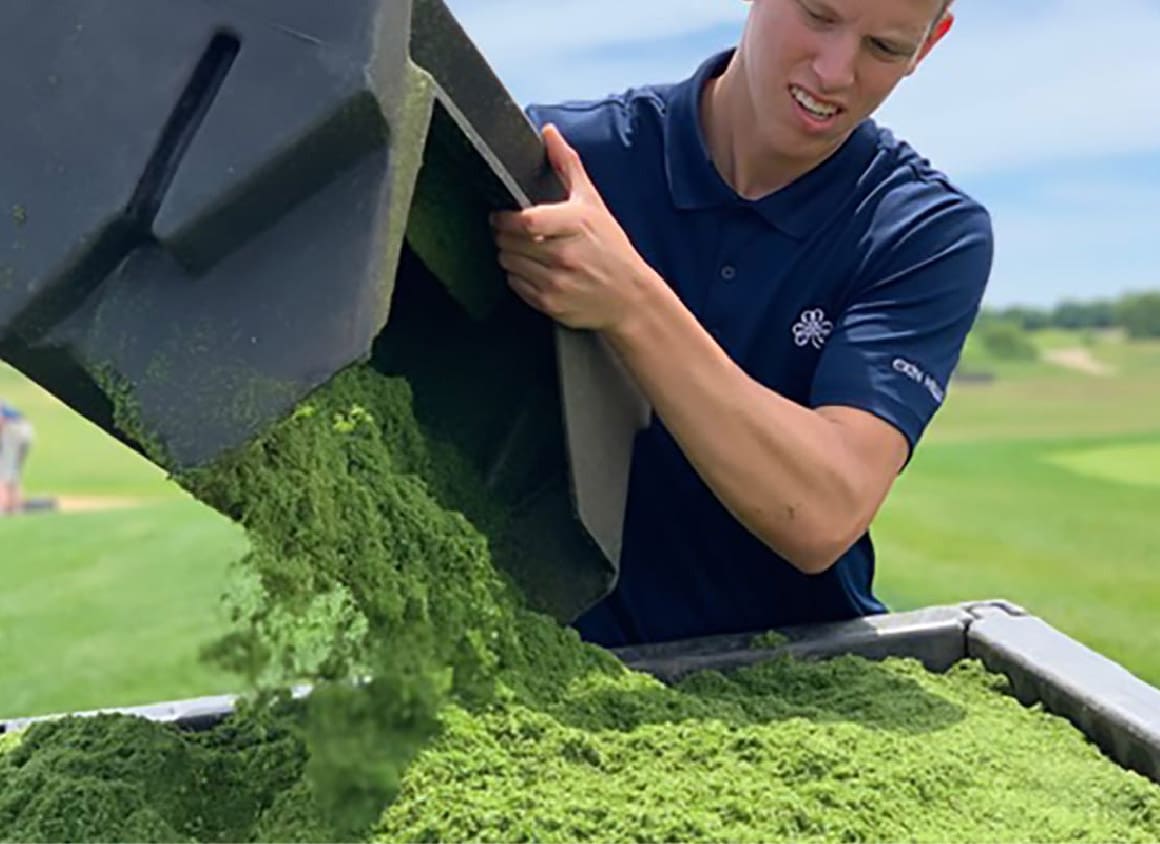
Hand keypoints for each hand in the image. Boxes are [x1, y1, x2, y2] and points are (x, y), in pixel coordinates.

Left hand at [490, 124, 656, 332]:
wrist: (631, 298)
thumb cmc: (611, 248)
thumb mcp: (593, 203)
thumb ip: (567, 165)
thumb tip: (548, 133)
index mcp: (576, 224)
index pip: (525, 221)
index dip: (505, 218)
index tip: (500, 214)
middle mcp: (565, 255)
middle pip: (510, 242)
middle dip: (503, 235)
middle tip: (511, 232)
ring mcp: (557, 282)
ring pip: (508, 262)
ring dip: (509, 255)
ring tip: (526, 251)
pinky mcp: (550, 304)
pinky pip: (516, 285)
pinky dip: (518, 276)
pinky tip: (536, 270)